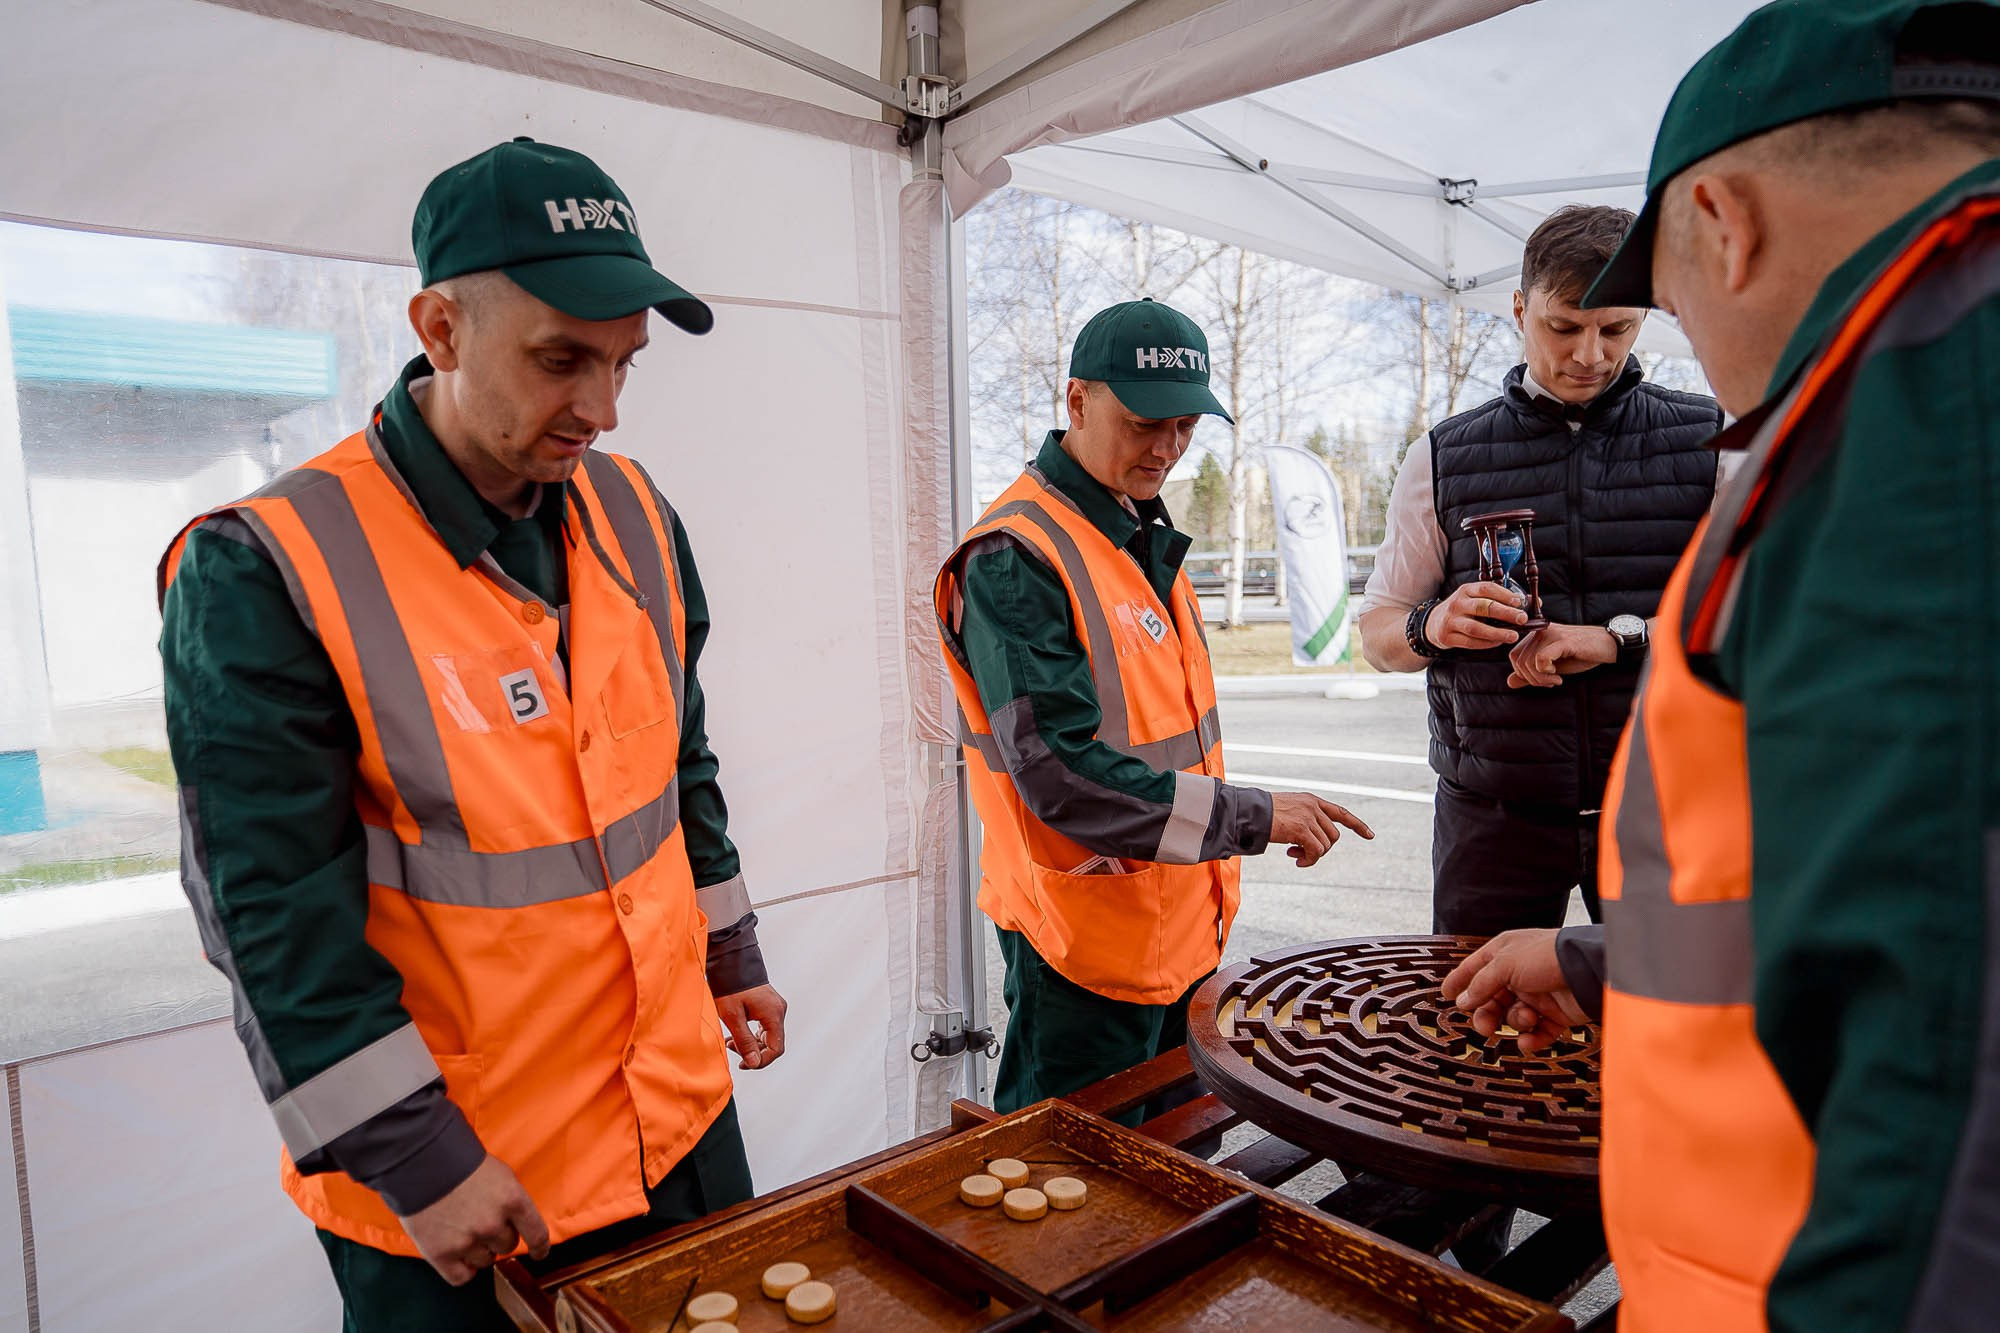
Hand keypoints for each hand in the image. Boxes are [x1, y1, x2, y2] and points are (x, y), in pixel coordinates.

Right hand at [399, 1154, 548, 1285]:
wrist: (420, 1162)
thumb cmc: (460, 1162)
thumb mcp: (500, 1174)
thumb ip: (511, 1201)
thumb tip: (518, 1223)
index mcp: (513, 1200)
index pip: (537, 1234)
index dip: (540, 1248)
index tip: (539, 1253)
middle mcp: (493, 1224)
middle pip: (507, 1245)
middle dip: (498, 1236)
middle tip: (480, 1220)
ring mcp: (467, 1240)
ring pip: (485, 1260)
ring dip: (478, 1250)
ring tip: (462, 1230)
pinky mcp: (442, 1253)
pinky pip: (461, 1277)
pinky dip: (462, 1269)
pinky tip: (457, 1256)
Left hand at [716, 983, 788, 1069]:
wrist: (730, 962)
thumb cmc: (730, 987)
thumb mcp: (733, 1017)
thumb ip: (745, 1042)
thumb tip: (754, 1063)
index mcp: (774, 1014)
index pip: (776, 1048)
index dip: (761, 1061)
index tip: (744, 1064)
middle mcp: (779, 1010)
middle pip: (773, 1043)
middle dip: (753, 1052)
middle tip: (732, 1049)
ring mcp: (775, 1007)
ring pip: (768, 1036)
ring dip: (751, 1044)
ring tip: (731, 1043)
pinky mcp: (768, 1005)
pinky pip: (764, 1026)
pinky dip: (752, 1034)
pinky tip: (737, 1035)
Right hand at [1266, 793, 1374, 867]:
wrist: (1248, 812)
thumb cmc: (1262, 814)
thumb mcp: (1288, 811)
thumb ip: (1304, 820)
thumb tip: (1316, 845)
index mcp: (1311, 800)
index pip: (1341, 812)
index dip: (1357, 825)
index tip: (1370, 835)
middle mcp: (1313, 807)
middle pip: (1333, 836)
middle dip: (1322, 849)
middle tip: (1301, 854)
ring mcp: (1308, 817)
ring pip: (1325, 846)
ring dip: (1312, 856)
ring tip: (1295, 856)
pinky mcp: (1301, 829)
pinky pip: (1316, 852)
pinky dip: (1308, 860)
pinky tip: (1296, 860)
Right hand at [1425, 582, 1529, 650]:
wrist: (1432, 624)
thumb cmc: (1462, 610)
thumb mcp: (1475, 599)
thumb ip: (1500, 599)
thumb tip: (1534, 602)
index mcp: (1465, 590)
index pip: (1485, 588)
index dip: (1503, 594)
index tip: (1519, 601)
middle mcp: (1457, 604)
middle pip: (1483, 607)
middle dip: (1505, 613)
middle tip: (1522, 619)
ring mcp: (1450, 621)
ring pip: (1476, 628)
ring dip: (1497, 632)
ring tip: (1513, 636)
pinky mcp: (1447, 637)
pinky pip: (1470, 642)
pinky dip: (1486, 643)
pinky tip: (1498, 642)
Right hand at [1439, 929, 1586, 1053]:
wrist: (1588, 970)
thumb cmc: (1547, 956)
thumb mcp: (1505, 964)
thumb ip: (1481, 984)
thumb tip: (1462, 1001)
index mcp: (1505, 954)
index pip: (1475, 967)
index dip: (1459, 980)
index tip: (1445, 994)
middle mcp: (1520, 974)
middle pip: (1492, 999)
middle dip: (1486, 1014)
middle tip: (1485, 1026)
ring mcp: (1538, 995)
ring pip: (1513, 1017)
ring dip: (1516, 1022)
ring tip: (1526, 1019)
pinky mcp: (1555, 1015)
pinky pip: (1537, 1033)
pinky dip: (1532, 1040)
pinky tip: (1530, 1042)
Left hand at [1505, 623, 1615, 688]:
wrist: (1608, 646)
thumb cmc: (1581, 655)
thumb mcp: (1553, 667)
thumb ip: (1531, 674)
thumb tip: (1510, 682)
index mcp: (1536, 635)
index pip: (1514, 656)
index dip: (1523, 674)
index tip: (1542, 680)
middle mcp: (1541, 631)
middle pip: (1519, 660)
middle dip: (1531, 679)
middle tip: (1550, 682)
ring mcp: (1551, 634)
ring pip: (1529, 661)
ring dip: (1540, 678)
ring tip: (1556, 680)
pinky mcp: (1562, 640)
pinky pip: (1541, 658)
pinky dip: (1546, 672)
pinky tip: (1559, 676)